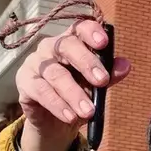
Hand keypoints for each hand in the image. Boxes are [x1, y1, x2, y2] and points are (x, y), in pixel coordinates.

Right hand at [16, 20, 130, 150]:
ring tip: (89, 112)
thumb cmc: (77, 96)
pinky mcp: (25, 83)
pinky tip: (70, 116)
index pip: (79, 28)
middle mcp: (50, 48)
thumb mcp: (95, 86)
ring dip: (75, 94)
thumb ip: (109, 76)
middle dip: (86, 62)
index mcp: (70, 42)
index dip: (90, 31)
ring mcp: (35, 63)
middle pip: (66, 45)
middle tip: (103, 81)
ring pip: (56, 74)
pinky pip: (42, 92)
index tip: (104, 42)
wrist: (55, 122)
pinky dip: (58, 105)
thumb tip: (125, 65)